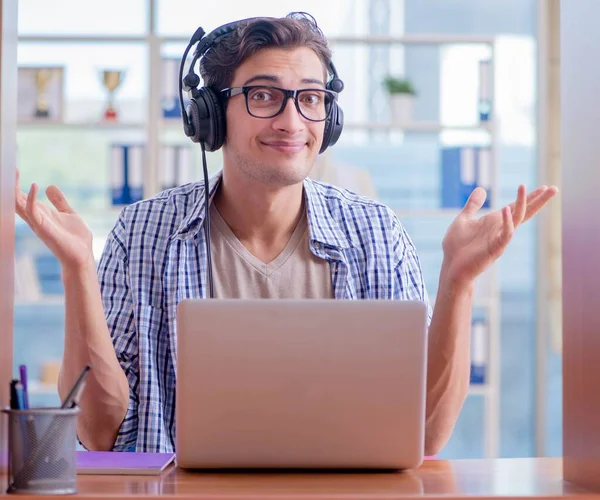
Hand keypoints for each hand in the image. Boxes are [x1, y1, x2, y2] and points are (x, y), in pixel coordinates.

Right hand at [15, 169, 93, 269]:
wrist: (82, 255)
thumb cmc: (76, 238)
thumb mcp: (68, 214)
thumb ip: (59, 201)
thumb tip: (50, 186)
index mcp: (41, 214)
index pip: (24, 197)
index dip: (17, 184)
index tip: (13, 169)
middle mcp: (36, 218)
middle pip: (18, 199)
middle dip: (12, 185)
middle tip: (8, 167)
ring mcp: (39, 223)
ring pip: (21, 204)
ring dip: (16, 189)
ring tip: (14, 172)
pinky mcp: (44, 229)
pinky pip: (33, 212)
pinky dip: (32, 199)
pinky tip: (35, 186)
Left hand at [441, 184, 557, 288]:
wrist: (451, 266)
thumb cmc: (457, 246)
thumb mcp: (463, 220)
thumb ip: (473, 205)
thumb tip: (481, 189)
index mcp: (494, 222)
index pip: (516, 207)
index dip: (529, 197)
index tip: (545, 186)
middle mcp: (500, 229)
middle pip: (524, 212)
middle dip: (538, 201)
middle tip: (554, 188)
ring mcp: (499, 239)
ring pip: (517, 220)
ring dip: (522, 204)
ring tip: (523, 187)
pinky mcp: (495, 249)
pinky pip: (505, 235)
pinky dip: (507, 222)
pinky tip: (507, 210)